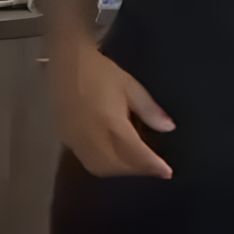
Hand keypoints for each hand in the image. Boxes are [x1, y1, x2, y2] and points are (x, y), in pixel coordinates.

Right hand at [47, 41, 174, 177]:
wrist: (67, 61)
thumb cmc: (101, 71)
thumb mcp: (130, 85)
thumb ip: (149, 109)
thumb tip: (168, 128)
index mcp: (111, 122)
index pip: (135, 152)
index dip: (152, 165)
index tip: (167, 172)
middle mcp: (91, 136)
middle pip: (117, 165)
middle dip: (137, 170)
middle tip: (153, 167)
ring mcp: (75, 139)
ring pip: (100, 167)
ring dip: (120, 171)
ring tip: (135, 164)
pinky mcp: (64, 139)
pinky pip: (86, 161)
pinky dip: (104, 165)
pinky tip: (113, 156)